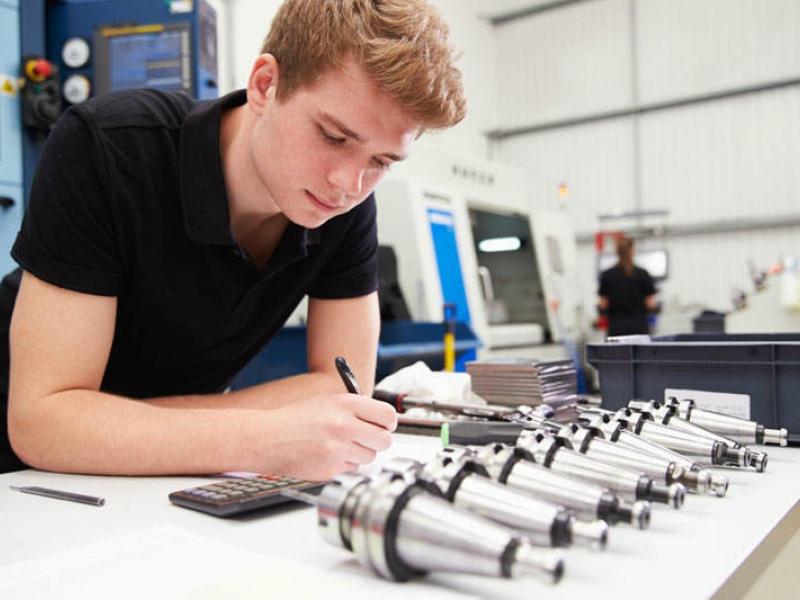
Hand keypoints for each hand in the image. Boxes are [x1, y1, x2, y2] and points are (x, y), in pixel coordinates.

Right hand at [253, 392, 397, 480]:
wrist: (268, 438)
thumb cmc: (296, 419)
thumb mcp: (328, 402)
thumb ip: (356, 409)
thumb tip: (383, 421)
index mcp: (346, 404)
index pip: (388, 415)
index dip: (388, 422)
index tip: (385, 425)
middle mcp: (344, 426)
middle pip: (384, 440)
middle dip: (378, 441)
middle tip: (367, 439)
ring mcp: (338, 449)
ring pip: (369, 457)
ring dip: (360, 454)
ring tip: (340, 446)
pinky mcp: (331, 469)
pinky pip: (352, 470)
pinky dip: (344, 465)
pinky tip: (328, 456)